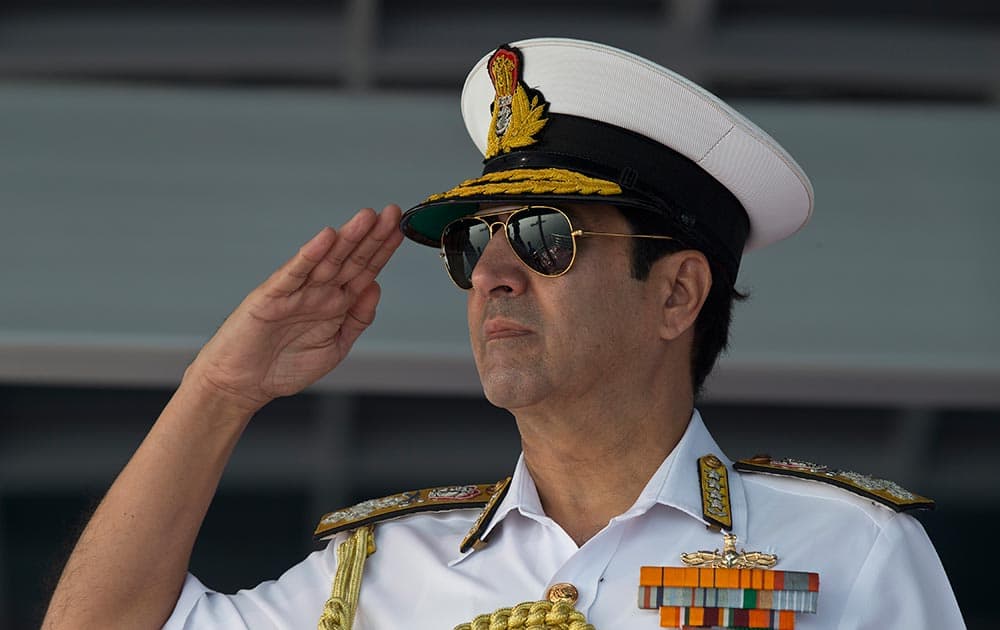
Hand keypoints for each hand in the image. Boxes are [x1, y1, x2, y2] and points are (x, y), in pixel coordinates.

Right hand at [186, 204, 404, 413]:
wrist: (244, 384)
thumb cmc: (285, 366)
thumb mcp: (336, 347)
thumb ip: (358, 319)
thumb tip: (377, 287)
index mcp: (337, 302)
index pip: (365, 269)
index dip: (383, 250)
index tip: (401, 229)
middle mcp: (319, 291)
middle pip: (350, 258)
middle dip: (372, 236)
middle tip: (392, 213)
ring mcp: (296, 292)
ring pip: (327, 260)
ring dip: (347, 238)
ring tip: (367, 218)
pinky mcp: (272, 297)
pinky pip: (294, 274)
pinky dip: (309, 255)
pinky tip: (325, 238)